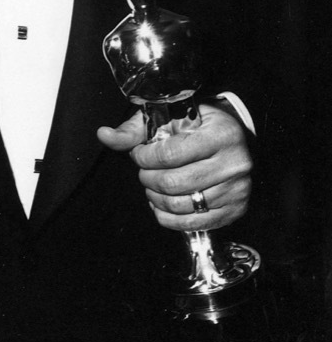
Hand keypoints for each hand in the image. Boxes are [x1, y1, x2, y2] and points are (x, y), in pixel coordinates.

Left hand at [97, 103, 251, 230]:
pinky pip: (192, 224)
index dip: (144, 157)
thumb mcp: (169, 118)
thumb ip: (135, 129)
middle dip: (148, 179)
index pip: (169, 154)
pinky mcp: (235, 210)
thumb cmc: (199, 127)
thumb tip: (105, 135)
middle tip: (145, 171)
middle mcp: (234, 163)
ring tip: (153, 186)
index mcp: (221, 134)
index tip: (139, 154)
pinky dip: (168, 217)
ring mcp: (237, 189)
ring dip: (156, 198)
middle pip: (173, 183)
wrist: (234, 140)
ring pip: (180, 205)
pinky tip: (162, 203)